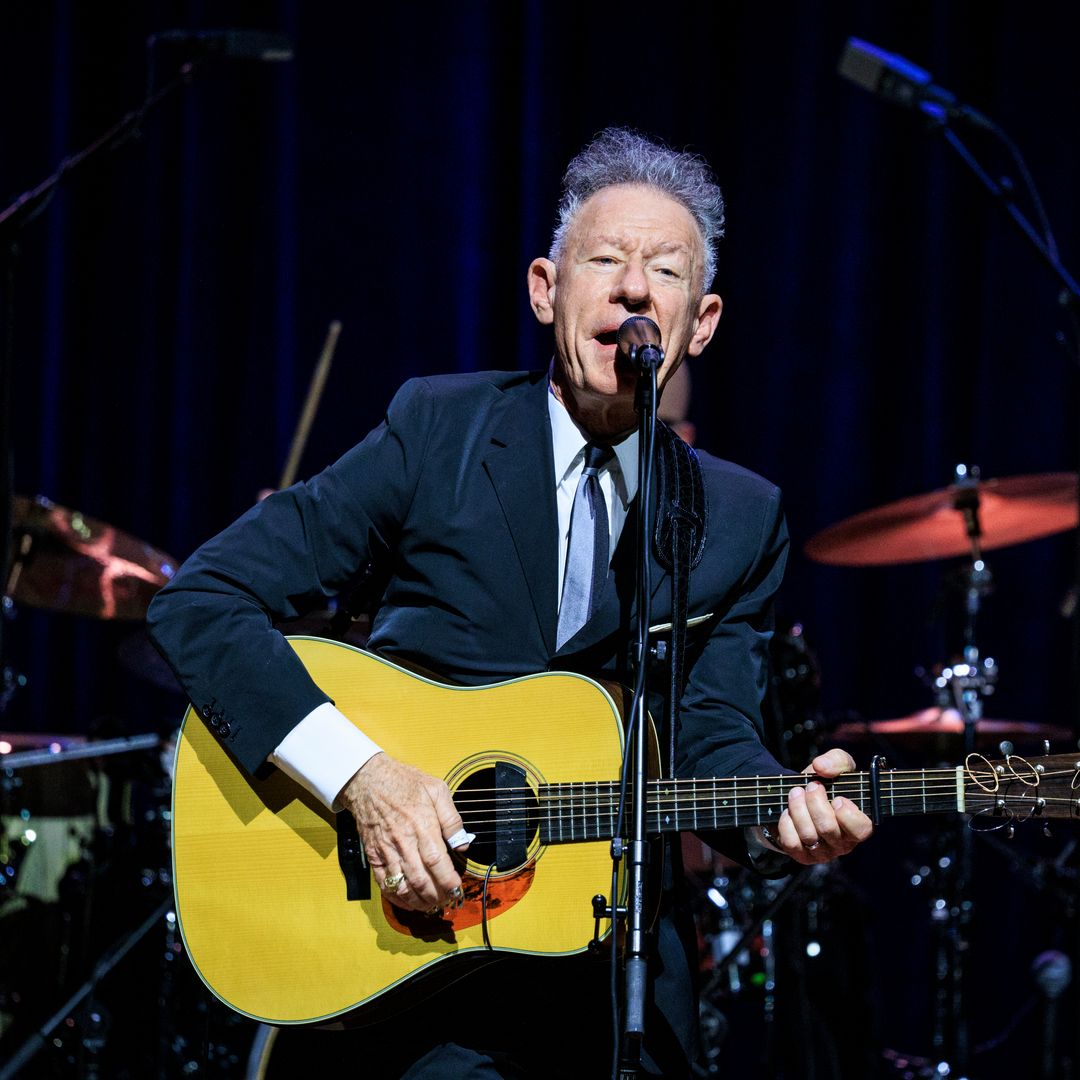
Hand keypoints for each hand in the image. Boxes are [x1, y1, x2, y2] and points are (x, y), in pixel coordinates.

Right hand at [337, 753, 471, 911]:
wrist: (368, 780)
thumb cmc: (404, 783)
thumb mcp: (437, 789)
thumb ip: (452, 818)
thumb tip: (462, 844)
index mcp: (422, 825)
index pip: (436, 861)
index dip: (448, 880)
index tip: (457, 888)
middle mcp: (404, 842)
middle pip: (421, 880)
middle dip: (437, 896)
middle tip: (448, 901)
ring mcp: (387, 851)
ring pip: (403, 886)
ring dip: (419, 902)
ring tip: (432, 906)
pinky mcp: (374, 856)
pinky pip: (384, 884)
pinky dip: (397, 898)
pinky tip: (409, 903)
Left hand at [771, 748, 872, 865]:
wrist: (800, 795)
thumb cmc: (825, 783)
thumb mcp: (836, 765)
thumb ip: (836, 760)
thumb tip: (821, 767)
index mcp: (858, 824)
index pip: (861, 829)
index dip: (847, 814)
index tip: (836, 797)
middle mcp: (843, 843)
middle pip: (828, 828)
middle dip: (815, 802)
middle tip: (810, 786)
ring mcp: (823, 852)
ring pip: (809, 835)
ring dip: (798, 808)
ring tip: (795, 793)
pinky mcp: (802, 856)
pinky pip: (792, 842)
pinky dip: (786, 823)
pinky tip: (788, 812)